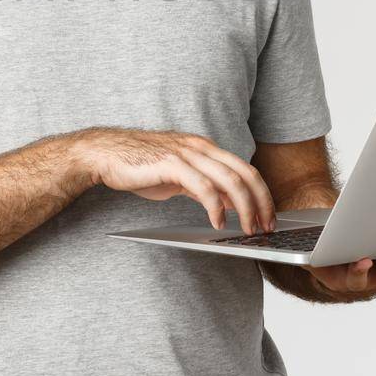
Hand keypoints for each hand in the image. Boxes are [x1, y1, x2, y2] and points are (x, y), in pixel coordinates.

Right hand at [73, 127, 276, 235]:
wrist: (106, 154)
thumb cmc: (141, 166)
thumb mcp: (180, 177)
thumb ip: (206, 186)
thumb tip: (230, 203)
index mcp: (206, 148)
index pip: (246, 169)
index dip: (262, 194)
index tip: (268, 217)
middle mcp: (201, 147)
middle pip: (246, 173)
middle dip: (261, 203)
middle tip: (266, 227)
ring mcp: (187, 153)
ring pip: (230, 180)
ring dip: (244, 208)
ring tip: (246, 229)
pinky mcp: (173, 163)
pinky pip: (204, 187)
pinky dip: (216, 207)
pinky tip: (217, 223)